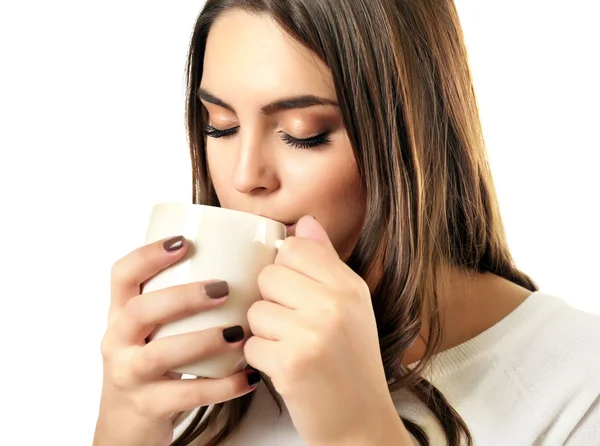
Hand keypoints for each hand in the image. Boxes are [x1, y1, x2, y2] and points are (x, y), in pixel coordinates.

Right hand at [94, 236, 259, 445]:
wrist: (127, 425)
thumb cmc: (152, 364)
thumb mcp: (153, 330)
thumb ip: (178, 302)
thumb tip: (240, 263)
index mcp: (120, 314)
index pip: (121, 275)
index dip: (147, 255)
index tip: (183, 241)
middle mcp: (117, 342)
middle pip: (140, 311)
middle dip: (182, 296)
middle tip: (222, 289)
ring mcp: (129, 375)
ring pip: (161, 354)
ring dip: (204, 340)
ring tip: (238, 333)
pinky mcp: (146, 406)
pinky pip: (186, 396)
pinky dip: (222, 386)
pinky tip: (249, 377)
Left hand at [244, 216, 407, 444]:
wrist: (361, 423)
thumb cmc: (351, 363)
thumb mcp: (350, 307)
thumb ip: (324, 261)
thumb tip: (303, 222)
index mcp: (350, 286)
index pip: (295, 247)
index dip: (286, 270)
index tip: (297, 293)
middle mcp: (335, 304)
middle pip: (269, 275)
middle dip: (273, 303)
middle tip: (296, 327)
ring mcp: (313, 333)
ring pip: (255, 310)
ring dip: (265, 333)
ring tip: (292, 349)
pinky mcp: (291, 364)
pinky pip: (250, 343)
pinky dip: (260, 359)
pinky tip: (285, 369)